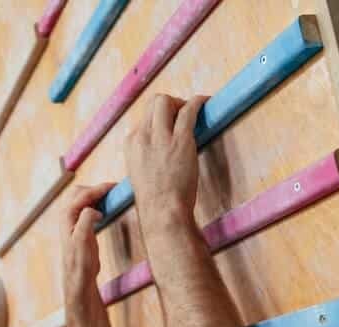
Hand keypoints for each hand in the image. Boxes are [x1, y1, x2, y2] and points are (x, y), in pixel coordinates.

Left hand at [61, 182, 114, 300]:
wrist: (79, 278)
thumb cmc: (81, 261)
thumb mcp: (83, 240)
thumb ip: (86, 220)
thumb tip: (94, 209)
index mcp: (67, 215)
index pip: (84, 194)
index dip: (100, 188)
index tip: (116, 186)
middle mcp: (66, 215)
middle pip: (80, 191)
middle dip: (97, 189)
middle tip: (114, 191)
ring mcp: (71, 220)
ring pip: (83, 198)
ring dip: (96, 195)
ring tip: (111, 198)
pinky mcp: (78, 226)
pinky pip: (86, 207)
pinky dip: (96, 204)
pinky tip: (106, 210)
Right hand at [125, 94, 205, 228]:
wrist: (162, 212)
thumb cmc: (156, 200)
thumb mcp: (140, 174)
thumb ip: (146, 157)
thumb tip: (159, 150)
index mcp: (131, 144)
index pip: (144, 119)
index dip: (159, 120)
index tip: (170, 126)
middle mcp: (143, 137)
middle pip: (153, 104)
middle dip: (169, 104)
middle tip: (181, 115)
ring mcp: (161, 137)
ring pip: (166, 101)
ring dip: (181, 102)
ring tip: (192, 111)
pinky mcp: (181, 140)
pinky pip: (188, 110)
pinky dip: (198, 102)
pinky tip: (206, 101)